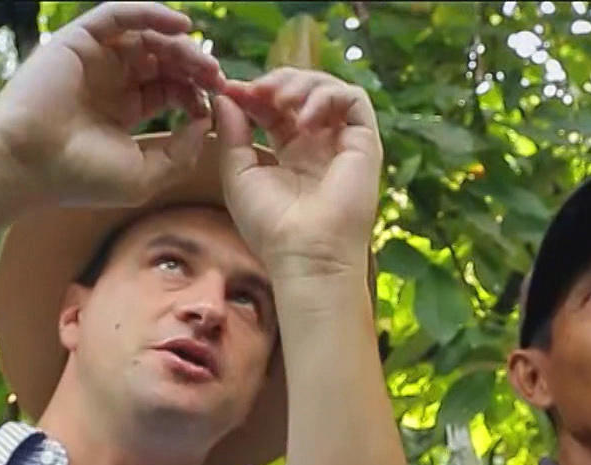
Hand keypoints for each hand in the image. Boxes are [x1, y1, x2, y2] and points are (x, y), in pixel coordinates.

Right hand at [0, 2, 225, 206]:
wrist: (28, 164)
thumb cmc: (80, 178)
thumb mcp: (146, 175)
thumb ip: (183, 152)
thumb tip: (208, 122)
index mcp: (123, 111)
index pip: (169, 89)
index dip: (195, 91)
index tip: (216, 100)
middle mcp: (109, 81)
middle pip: (162, 61)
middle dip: (193, 66)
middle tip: (217, 76)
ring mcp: (94, 59)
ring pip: (146, 37)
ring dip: (179, 44)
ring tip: (202, 58)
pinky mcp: (78, 40)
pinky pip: (118, 16)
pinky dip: (150, 13)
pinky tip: (181, 26)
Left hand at [214, 68, 382, 279]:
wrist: (305, 255)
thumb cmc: (271, 228)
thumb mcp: (238, 174)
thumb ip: (232, 133)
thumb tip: (225, 97)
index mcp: (292, 155)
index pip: (277, 107)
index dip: (255, 93)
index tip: (231, 89)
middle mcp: (320, 146)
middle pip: (303, 92)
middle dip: (277, 82)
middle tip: (255, 89)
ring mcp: (343, 144)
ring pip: (329, 89)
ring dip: (301, 84)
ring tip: (279, 100)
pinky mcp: (365, 144)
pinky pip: (353, 99)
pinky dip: (326, 96)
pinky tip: (303, 120)